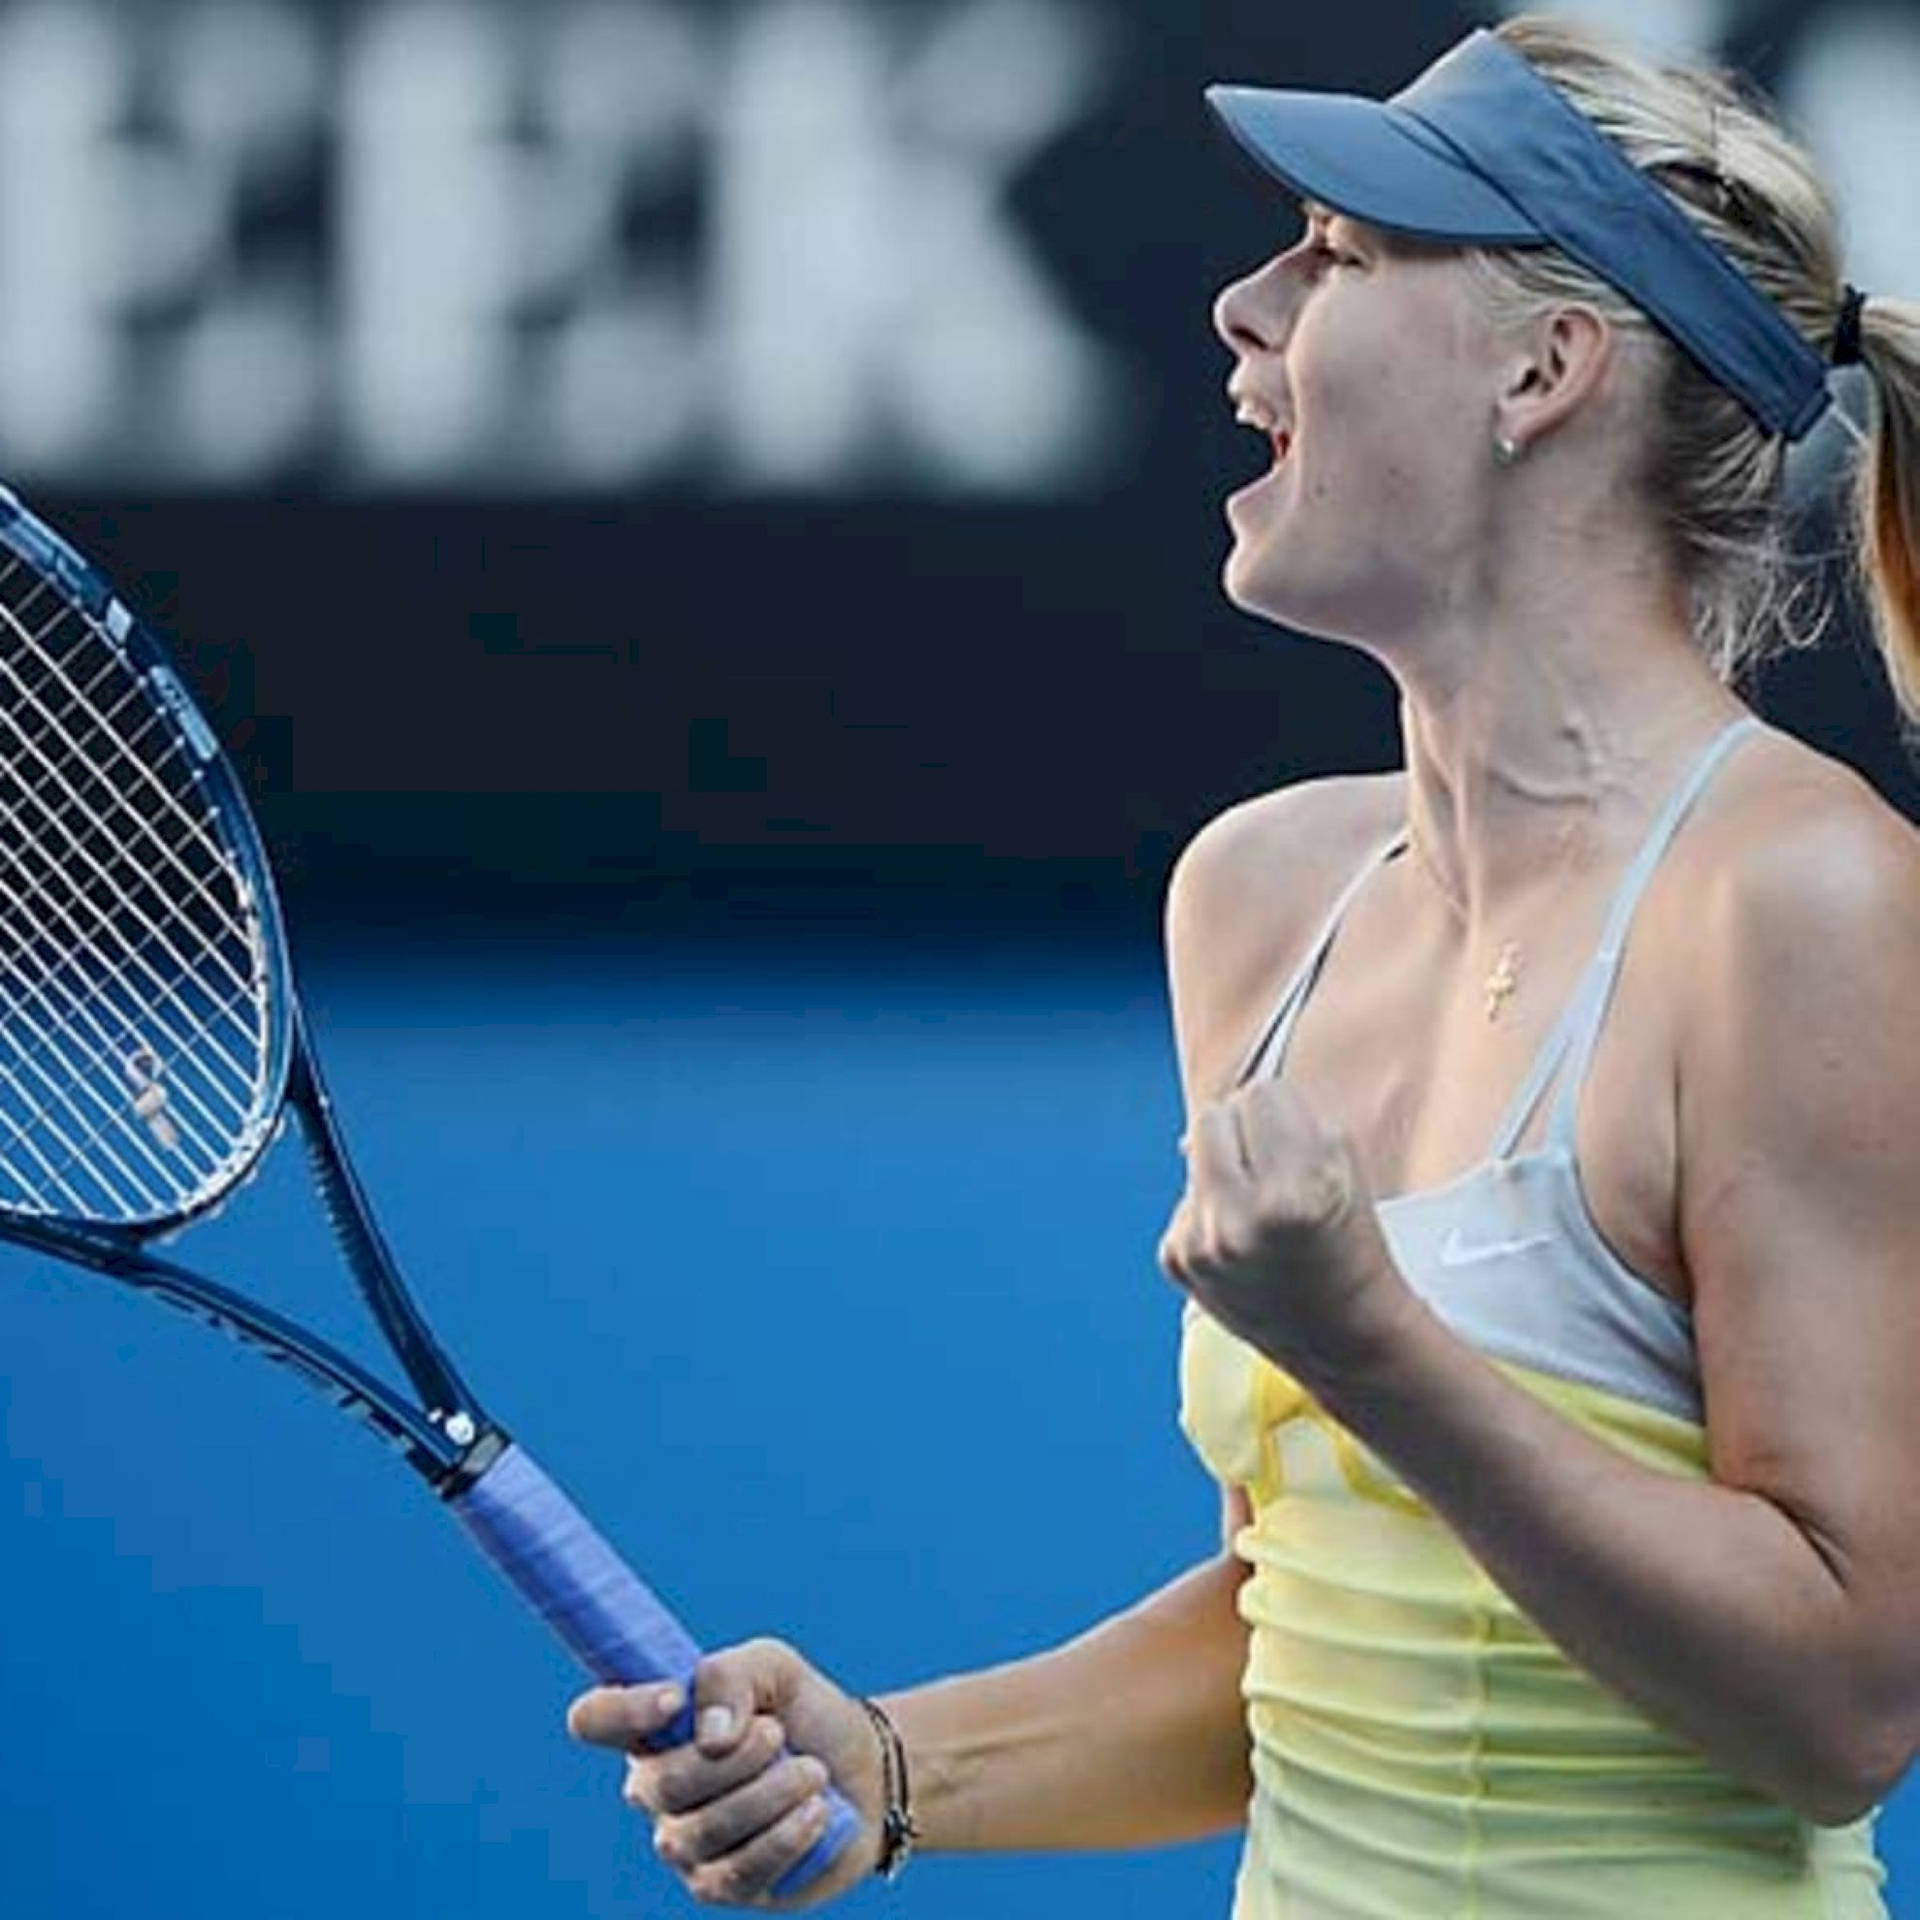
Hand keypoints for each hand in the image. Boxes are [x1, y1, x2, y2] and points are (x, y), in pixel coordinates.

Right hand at [568, 1638, 883, 1908]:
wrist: (863, 1767)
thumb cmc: (802, 1711)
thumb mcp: (773, 1668)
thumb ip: (732, 1677)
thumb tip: (711, 1737)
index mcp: (654, 1727)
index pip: (594, 1719)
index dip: (620, 1711)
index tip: (673, 1698)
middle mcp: (656, 1788)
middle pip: (657, 1785)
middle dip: (730, 1759)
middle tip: (779, 1733)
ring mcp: (684, 1843)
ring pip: (698, 1833)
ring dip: (766, 1796)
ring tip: (812, 1772)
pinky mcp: (722, 1886)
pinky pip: (735, 1874)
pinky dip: (783, 1838)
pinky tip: (816, 1811)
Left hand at [1158, 1078, 1415, 1386]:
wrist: (1343, 1337)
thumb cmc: (1353, 1249)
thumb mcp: (1346, 1170)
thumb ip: (1294, 1120)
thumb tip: (1226, 1110)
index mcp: (1292, 1196)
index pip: (1263, 1094)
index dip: (1288, 1113)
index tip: (1303, 1140)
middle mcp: (1237, 1222)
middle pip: (1214, 1116)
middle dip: (1244, 1130)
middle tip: (1275, 1165)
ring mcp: (1200, 1246)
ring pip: (1192, 1155)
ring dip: (1224, 1168)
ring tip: (1262, 1207)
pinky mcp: (1176, 1262)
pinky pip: (1183, 1200)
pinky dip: (1210, 1209)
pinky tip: (1243, 1239)